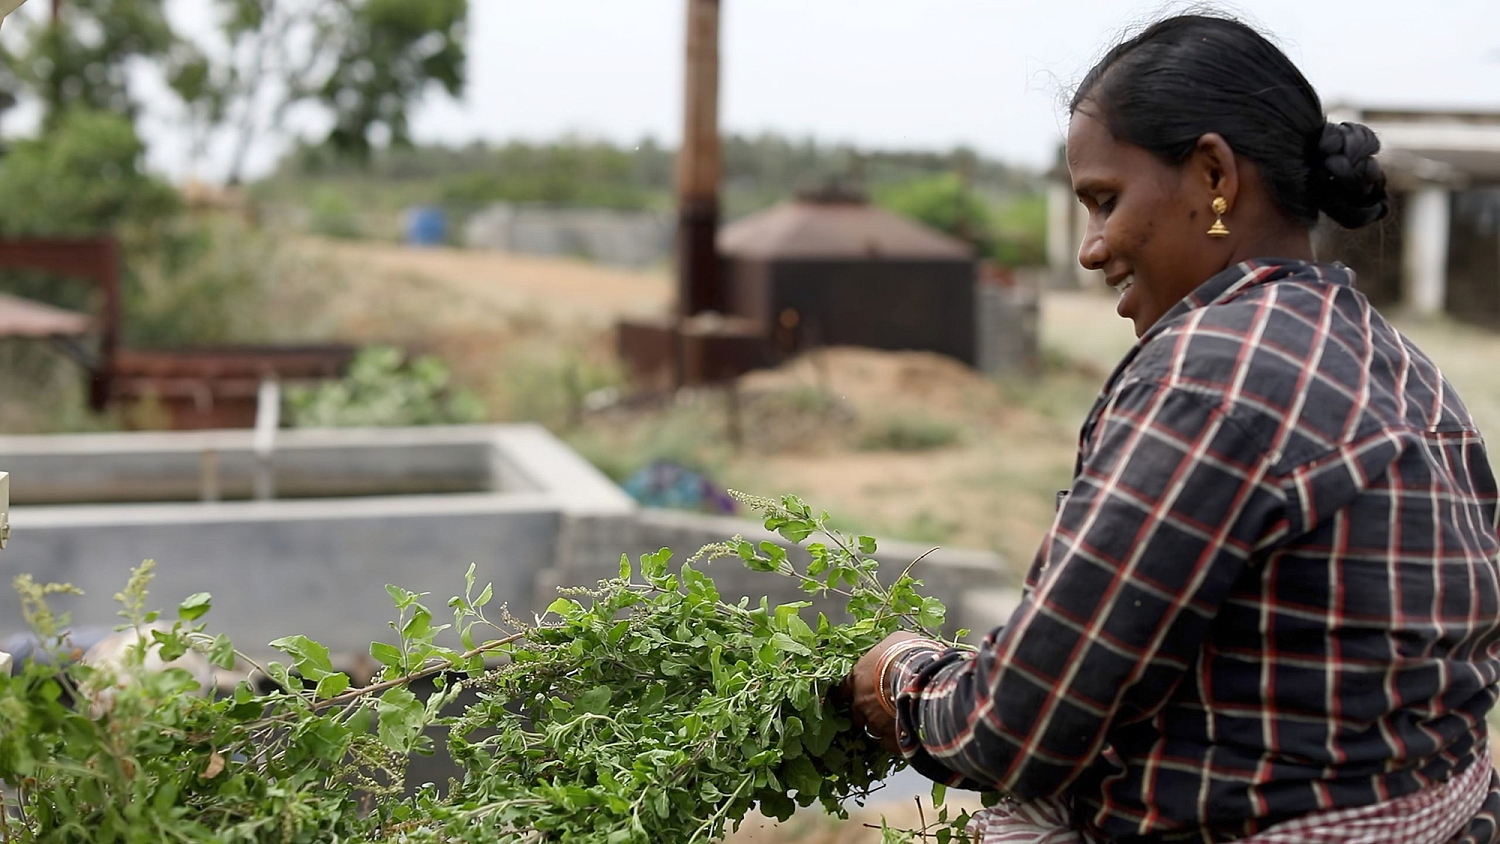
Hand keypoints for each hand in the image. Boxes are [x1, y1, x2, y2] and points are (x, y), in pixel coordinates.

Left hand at [841, 631, 926, 753]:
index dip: (848, 694)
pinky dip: (896, 738)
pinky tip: (906, 732)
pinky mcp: (892, 738)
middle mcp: (861, 702)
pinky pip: (890, 742)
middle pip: (857, 713)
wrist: (922, 677)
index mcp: (857, 678)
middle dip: (867, 712)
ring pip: (873, 729)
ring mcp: (875, 722)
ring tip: (896, 720)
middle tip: (881, 708)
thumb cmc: (908, 654)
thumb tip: (894, 650)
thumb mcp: (896, 641)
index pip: (843, 690)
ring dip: (881, 725)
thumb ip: (887, 652)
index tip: (847, 697)